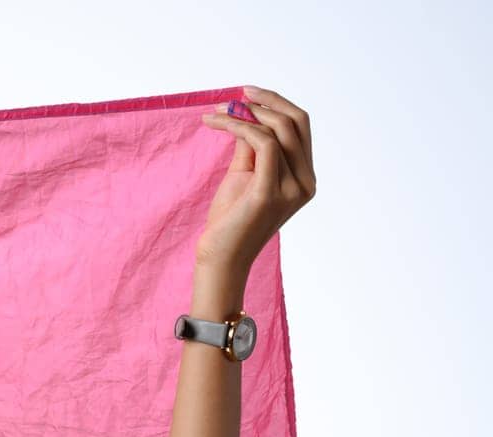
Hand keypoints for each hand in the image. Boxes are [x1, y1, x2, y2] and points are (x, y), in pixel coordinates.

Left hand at [195, 86, 316, 281]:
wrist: (220, 257)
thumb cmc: (229, 219)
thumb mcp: (244, 174)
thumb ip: (252, 145)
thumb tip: (247, 112)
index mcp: (305, 178)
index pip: (301, 128)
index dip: (277, 104)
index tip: (248, 93)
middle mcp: (306, 183)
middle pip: (296, 122)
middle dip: (267, 101)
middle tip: (235, 95)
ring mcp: (291, 189)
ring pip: (278, 130)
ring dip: (245, 114)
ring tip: (217, 112)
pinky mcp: (269, 193)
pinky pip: (263, 144)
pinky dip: (240, 127)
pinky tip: (218, 124)